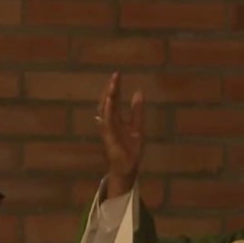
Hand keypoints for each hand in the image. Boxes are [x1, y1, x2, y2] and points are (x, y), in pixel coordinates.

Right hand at [96, 71, 143, 198]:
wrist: (128, 168)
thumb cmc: (130, 149)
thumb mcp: (137, 126)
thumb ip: (137, 111)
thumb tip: (138, 92)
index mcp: (115, 119)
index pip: (113, 99)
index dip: (115, 87)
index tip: (117, 74)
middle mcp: (109, 122)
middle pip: (107, 102)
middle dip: (110, 89)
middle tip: (115, 75)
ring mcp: (107, 130)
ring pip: (105, 110)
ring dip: (108, 97)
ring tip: (112, 85)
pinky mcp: (108, 137)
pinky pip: (106, 122)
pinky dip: (107, 111)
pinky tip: (109, 101)